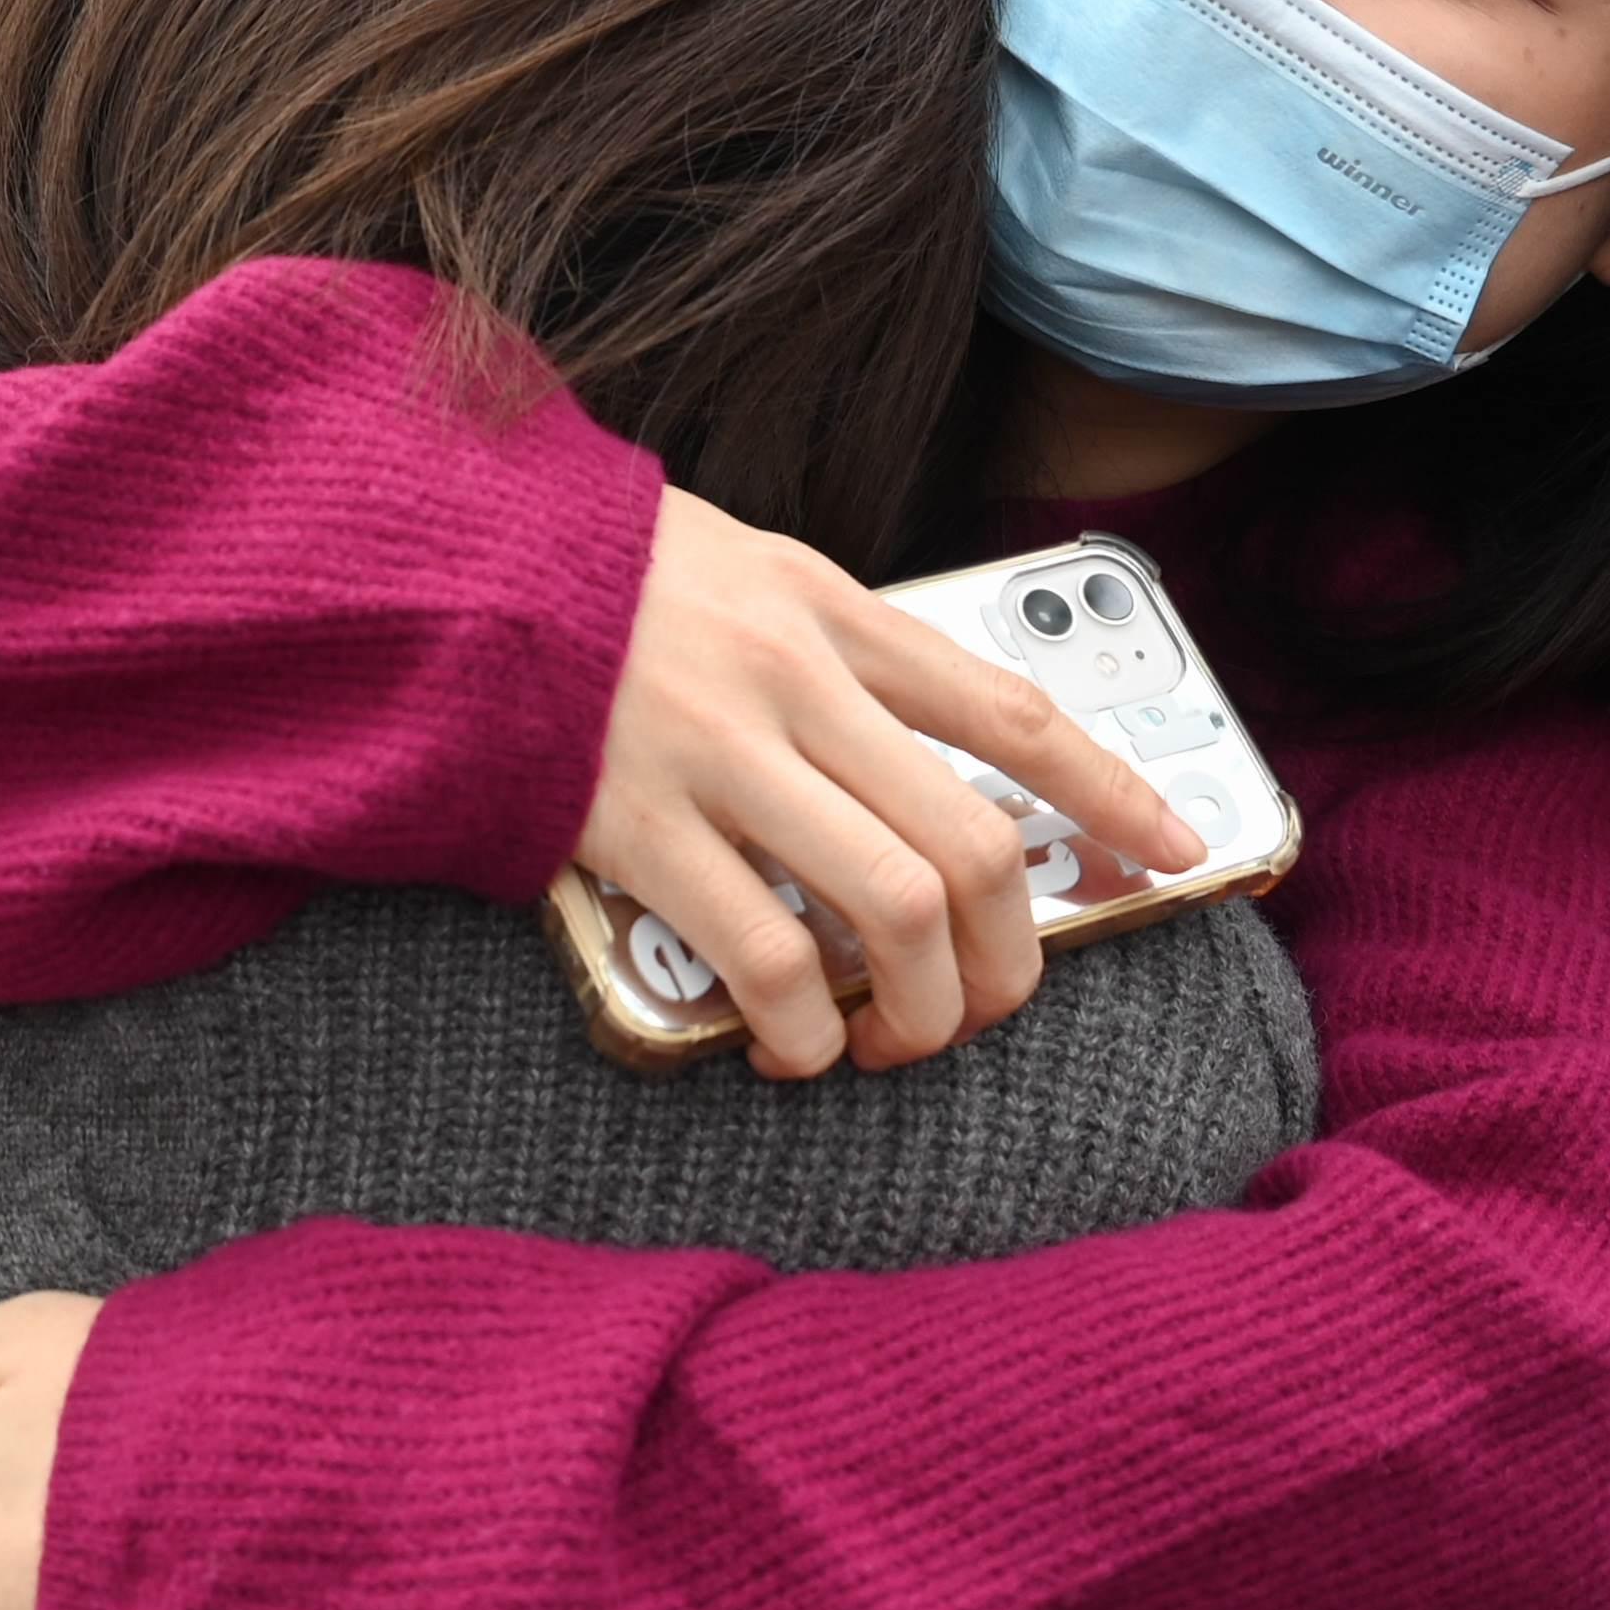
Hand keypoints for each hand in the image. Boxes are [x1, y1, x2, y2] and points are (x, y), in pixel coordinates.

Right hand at [588, 486, 1202, 1079]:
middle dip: (1006, 955)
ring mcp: (714, 756)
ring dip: (919, 1009)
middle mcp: (790, 682)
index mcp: (824, 610)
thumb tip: (913, 748)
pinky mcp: (632, 828)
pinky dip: (803, 1027)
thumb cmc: (584, 577)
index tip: (1177, 850)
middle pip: (969, 842)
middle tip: (983, 1005)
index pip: (1006, 707)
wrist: (432, 562)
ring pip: (892, 909)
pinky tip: (790, 1047)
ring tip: (894, 1042)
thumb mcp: (735, 565)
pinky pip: (764, 957)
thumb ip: (826, 644)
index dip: (1109, 793)